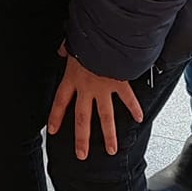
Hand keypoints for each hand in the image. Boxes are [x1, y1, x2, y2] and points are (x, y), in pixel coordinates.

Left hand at [46, 44, 143, 158]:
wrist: (103, 35)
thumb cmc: (85, 37)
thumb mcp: (70, 42)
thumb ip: (65, 49)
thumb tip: (60, 50)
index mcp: (72, 77)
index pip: (60, 101)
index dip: (55, 116)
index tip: (52, 130)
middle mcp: (87, 87)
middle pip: (82, 118)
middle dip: (82, 138)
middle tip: (82, 154)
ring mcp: (104, 88)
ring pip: (105, 116)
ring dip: (109, 134)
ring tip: (112, 150)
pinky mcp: (119, 83)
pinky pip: (127, 98)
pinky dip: (134, 108)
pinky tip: (139, 119)